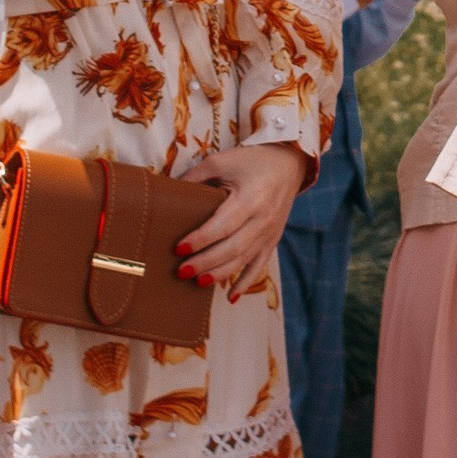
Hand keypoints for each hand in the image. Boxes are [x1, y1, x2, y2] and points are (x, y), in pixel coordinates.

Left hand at [173, 141, 313, 299]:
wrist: (289, 163)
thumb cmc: (252, 160)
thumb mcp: (222, 161)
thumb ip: (195, 177)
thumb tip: (167, 193)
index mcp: (252, 197)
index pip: (223, 225)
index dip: (201, 239)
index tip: (179, 248)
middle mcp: (264, 218)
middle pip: (233, 247)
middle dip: (206, 262)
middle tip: (181, 271)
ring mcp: (270, 232)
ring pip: (244, 260)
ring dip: (220, 274)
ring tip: (197, 282)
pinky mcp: (273, 239)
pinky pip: (259, 265)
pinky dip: (245, 282)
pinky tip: (230, 296)